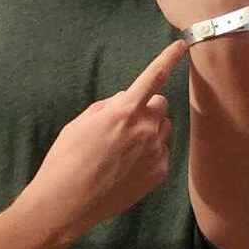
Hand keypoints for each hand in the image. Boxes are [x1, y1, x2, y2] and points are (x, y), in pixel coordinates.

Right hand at [23, 41, 184, 235]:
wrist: (66, 203)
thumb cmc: (65, 160)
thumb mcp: (80, 123)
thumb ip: (108, 106)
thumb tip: (125, 100)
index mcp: (124, 111)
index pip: (153, 77)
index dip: (168, 58)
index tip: (183, 44)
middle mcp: (146, 128)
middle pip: (160, 104)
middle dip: (145, 108)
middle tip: (123, 124)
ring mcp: (156, 151)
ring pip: (162, 128)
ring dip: (149, 131)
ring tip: (121, 150)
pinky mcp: (160, 172)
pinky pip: (161, 152)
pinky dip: (148, 154)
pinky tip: (125, 168)